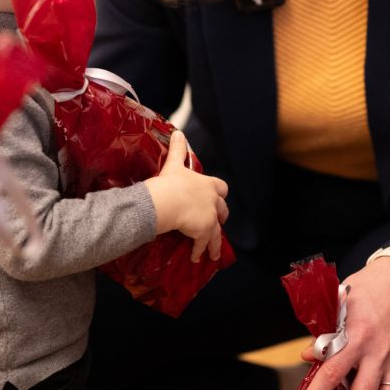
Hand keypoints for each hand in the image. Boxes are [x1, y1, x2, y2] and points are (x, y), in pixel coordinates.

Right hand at [145, 130, 229, 257]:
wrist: (166, 201)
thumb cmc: (169, 182)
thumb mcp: (174, 164)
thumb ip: (178, 149)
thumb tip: (177, 132)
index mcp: (208, 184)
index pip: (221, 188)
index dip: (219, 194)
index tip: (217, 198)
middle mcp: (213, 201)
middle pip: (223, 210)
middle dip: (220, 217)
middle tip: (216, 224)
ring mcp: (210, 217)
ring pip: (216, 232)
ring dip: (214, 242)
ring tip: (212, 253)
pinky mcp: (204, 232)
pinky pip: (203, 244)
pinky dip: (200, 251)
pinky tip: (196, 257)